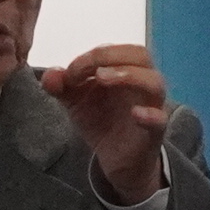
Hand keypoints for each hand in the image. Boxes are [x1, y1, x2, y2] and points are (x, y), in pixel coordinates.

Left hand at [41, 42, 167, 201]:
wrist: (116, 160)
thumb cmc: (100, 121)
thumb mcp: (75, 102)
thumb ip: (60, 87)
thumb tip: (49, 75)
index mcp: (124, 70)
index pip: (115, 50)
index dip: (92, 55)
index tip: (70, 72)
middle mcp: (141, 83)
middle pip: (140, 55)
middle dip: (110, 56)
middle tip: (88, 70)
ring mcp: (151, 106)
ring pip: (154, 82)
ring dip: (129, 75)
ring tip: (103, 78)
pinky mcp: (154, 132)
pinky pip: (160, 119)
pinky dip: (150, 115)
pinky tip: (135, 114)